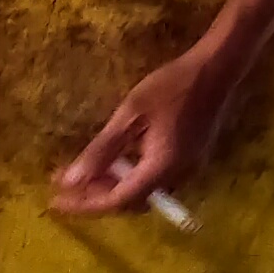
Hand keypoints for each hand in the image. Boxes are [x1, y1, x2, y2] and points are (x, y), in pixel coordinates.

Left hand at [54, 28, 258, 215]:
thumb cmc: (172, 87)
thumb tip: (70, 182)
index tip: (55, 200)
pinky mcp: (193, 158)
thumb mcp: (130, 114)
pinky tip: (120, 160)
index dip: (85, 203)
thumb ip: (101, 150)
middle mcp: (179, 175)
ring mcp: (189, 168)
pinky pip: (157, 180)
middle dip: (98, 196)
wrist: (217, 68)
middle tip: (69, 182)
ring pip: (145, 192)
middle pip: (132, 201)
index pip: (117, 200)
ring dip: (115, 187)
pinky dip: (133, 177)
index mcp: (161, 167)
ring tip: (89, 172)